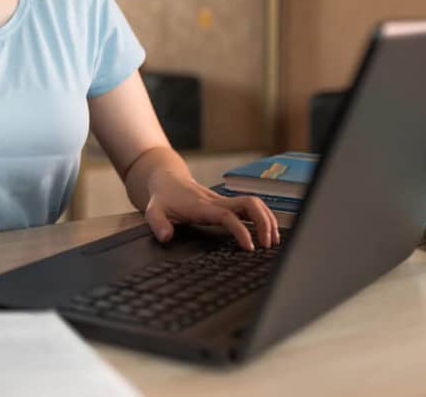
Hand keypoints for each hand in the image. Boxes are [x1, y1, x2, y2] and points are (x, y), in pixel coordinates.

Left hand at [143, 173, 280, 250]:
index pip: (228, 216)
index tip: (250, 247)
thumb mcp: (154, 210)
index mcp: (203, 206)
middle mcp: (217, 202)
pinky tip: (267, 233)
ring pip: (254, 203)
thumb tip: (165, 237)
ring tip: (272, 242)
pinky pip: (251, 207)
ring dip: (267, 220)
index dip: (241, 231)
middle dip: (264, 223)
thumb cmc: (163, 197)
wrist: (167, 179)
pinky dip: (263, 217)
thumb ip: (158, 223)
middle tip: (268, 245)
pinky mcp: (227, 203)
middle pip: (250, 204)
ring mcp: (224, 201)